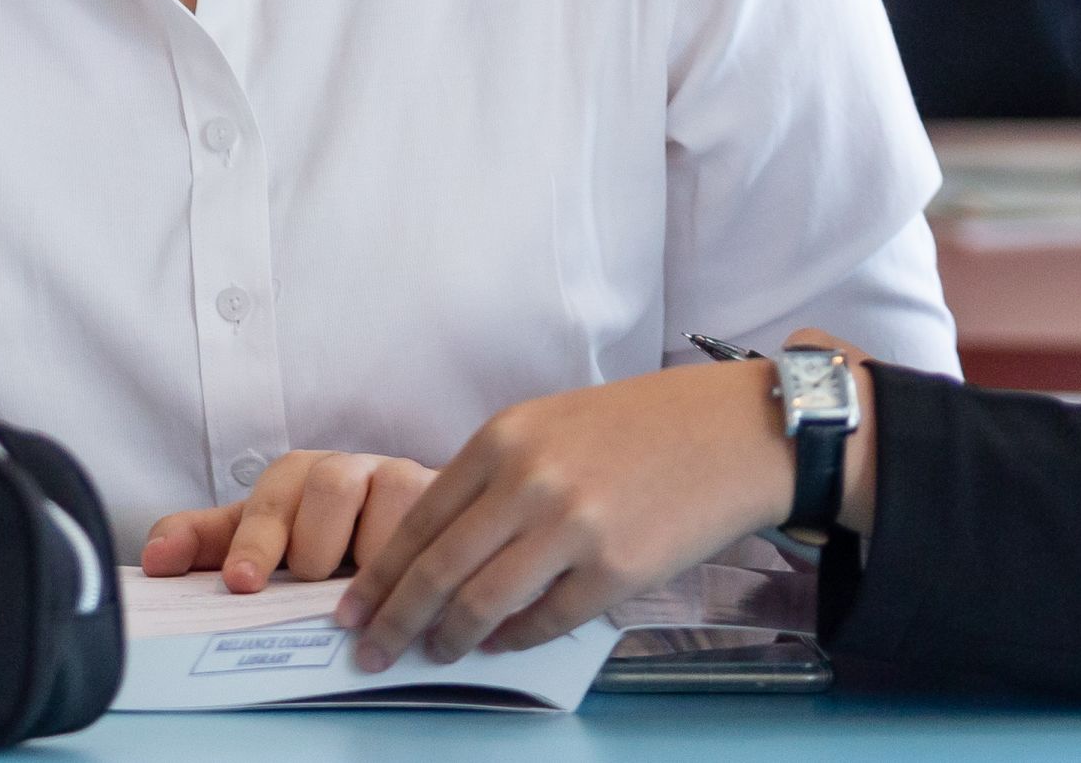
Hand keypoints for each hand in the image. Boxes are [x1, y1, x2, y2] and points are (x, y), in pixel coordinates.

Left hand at [140, 451, 437, 590]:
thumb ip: (210, 544)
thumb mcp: (269, 543)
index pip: (269, 500)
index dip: (252, 542)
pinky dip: (415, 555)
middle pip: (326, 486)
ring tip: (354, 597)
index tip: (239, 583)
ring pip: (380, 491)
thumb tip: (153, 561)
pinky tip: (404, 589)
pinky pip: (430, 513)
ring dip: (365, 549)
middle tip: (302, 584)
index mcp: (299, 478)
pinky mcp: (441, 496)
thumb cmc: (331, 543)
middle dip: (308, 543)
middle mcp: (349, 470)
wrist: (414, 538)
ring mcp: (399, 478)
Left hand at [334, 360, 791, 670]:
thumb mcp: (546, 426)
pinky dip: (515, 641)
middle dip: (395, 622)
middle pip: (437, 571)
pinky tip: (501, 644)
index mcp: (503, 440)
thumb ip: (492, 480)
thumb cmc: (636, 427)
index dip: (379, 575)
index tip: (351, 609)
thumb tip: (442, 554)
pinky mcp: (615, 571)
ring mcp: (572, 529)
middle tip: (370, 653)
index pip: (418, 521)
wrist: (728, 431)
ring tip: (434, 655)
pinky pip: (545, 622)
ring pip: (483, 605)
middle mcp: (529, 483)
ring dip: (448, 639)